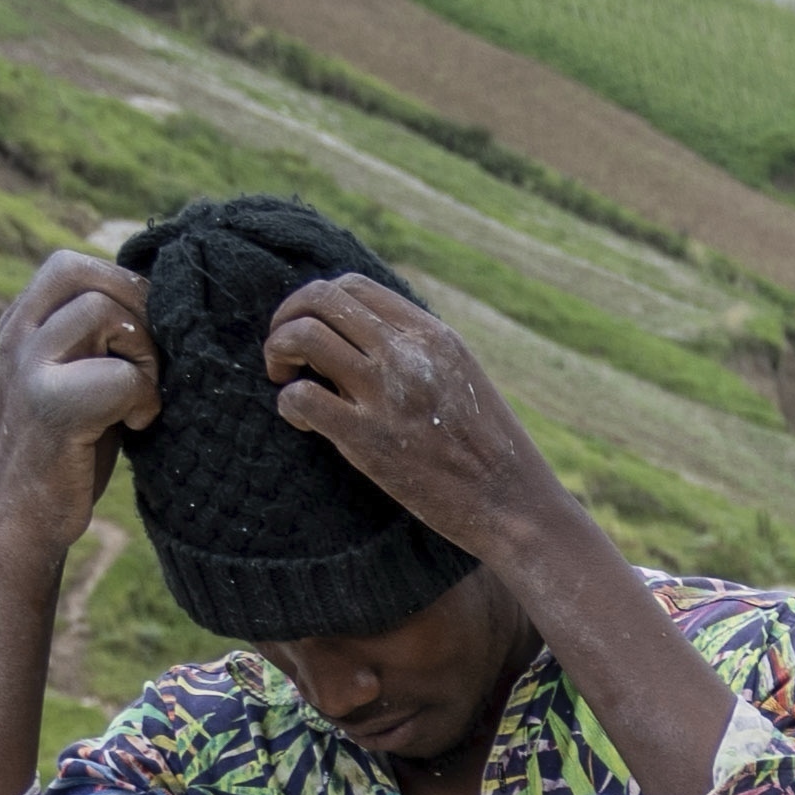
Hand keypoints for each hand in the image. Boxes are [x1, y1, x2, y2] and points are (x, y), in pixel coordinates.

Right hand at [0, 247, 152, 503]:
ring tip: (140, 398)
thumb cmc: (72, 445)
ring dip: (145, 357)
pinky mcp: (51, 405)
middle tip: (149, 365)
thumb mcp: (78, 372)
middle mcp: (16, 332)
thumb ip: (99, 333)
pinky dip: (146, 399)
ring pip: (106, 315)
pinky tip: (137, 426)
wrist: (26, 516)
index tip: (143, 339)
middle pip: (90, 276)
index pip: (73, 264)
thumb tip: (165, 296)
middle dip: (138, 312)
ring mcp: (27, 365)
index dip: (123, 289)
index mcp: (20, 320)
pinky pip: (123, 376)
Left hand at [252, 275, 559, 547]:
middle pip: (320, 299)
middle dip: (287, 318)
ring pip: (302, 336)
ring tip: (283, 378)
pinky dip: (287, 404)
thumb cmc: (490, 452)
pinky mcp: (367, 439)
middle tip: (284, 353)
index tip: (316, 331)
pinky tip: (301, 422)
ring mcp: (387, 395)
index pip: (354, 286)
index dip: (319, 302)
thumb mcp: (463, 379)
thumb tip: (360, 338)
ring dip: (278, 351)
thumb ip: (418, 352)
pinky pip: (300, 397)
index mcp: (433, 335)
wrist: (516, 508)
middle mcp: (408, 355)